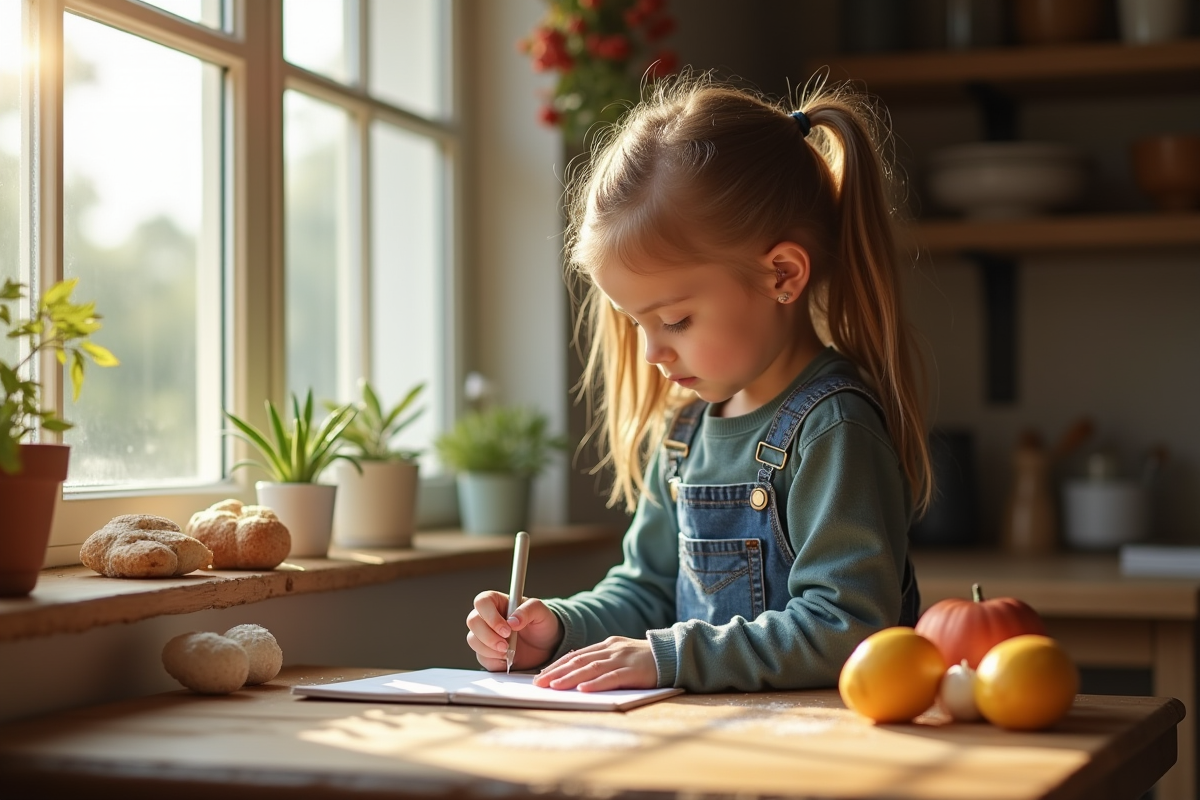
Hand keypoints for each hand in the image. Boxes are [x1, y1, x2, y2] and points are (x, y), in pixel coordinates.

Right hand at [466, 590, 561, 671]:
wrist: (546, 646)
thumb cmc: (541, 623)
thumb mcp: (541, 612)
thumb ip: (528, 610)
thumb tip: (512, 621)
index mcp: (497, 602)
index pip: (482, 602)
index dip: (490, 616)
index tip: (506, 629)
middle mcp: (487, 617)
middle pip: (473, 621)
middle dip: (488, 636)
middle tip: (506, 645)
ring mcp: (485, 636)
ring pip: (473, 640)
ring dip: (490, 649)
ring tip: (509, 652)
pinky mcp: (486, 653)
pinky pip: (481, 658)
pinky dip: (494, 661)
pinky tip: (507, 658)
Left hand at [532, 636, 656, 691]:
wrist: (674, 655)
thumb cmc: (646, 660)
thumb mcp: (621, 656)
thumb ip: (602, 660)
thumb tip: (577, 673)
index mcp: (607, 645)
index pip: (575, 656)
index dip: (556, 666)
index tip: (539, 676)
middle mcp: (611, 649)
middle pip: (578, 661)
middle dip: (556, 672)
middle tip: (538, 683)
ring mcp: (622, 659)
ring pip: (591, 668)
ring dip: (570, 678)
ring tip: (554, 687)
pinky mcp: (634, 671)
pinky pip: (612, 678)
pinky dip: (596, 684)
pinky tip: (583, 690)